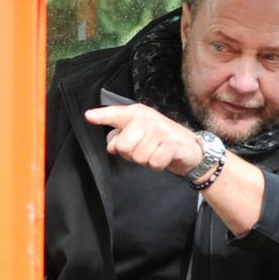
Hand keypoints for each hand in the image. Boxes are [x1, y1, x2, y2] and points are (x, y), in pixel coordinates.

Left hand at [87, 103, 205, 176]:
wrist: (189, 148)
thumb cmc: (159, 141)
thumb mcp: (138, 134)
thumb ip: (120, 137)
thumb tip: (112, 145)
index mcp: (136, 114)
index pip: (115, 114)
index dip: (101, 116)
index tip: (89, 116)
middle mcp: (148, 118)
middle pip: (124, 146)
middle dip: (131, 155)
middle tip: (143, 149)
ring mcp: (161, 130)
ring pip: (139, 157)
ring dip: (146, 161)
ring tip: (155, 153)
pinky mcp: (173, 143)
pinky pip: (154, 162)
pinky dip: (157, 166)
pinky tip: (163, 158)